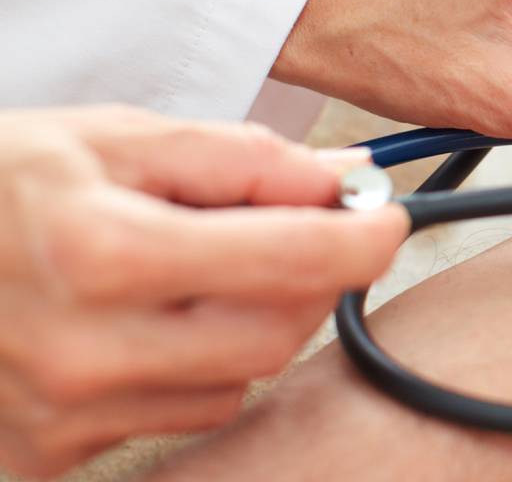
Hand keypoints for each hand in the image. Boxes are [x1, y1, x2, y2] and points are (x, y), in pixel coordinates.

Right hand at [0, 106, 406, 477]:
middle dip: (310, 279)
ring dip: (251, 322)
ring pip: (238, 381)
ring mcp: (63, 416)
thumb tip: (336, 183)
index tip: (385, 217)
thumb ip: (233, 160)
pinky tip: (148, 323)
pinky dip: (197, 366)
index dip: (362, 238)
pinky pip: (181, 416)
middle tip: (296, 230)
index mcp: (99, 252)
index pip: (290, 262)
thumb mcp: (106, 137)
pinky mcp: (50, 455)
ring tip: (192, 270)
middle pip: (277, 333)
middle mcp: (83, 351)